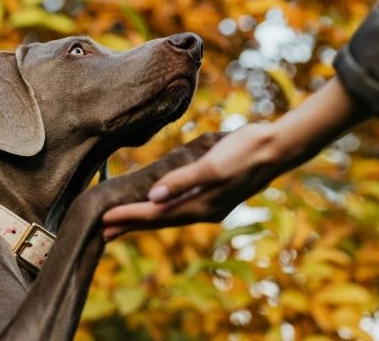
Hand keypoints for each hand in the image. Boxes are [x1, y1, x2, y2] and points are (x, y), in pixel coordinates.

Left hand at [102, 124, 291, 239]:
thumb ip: (183, 180)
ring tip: (119, 224)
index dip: (128, 216)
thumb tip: (153, 197)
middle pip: (159, 221)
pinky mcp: (214, 196)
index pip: (156, 214)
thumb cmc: (246, 151)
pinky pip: (178, 208)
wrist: (278, 147)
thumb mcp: (213, 164)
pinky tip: (153, 207)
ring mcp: (210, 205)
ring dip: (142, 220)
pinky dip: (161, 210)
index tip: (103, 219)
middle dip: (130, 225)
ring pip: (168, 216)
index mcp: (202, 205)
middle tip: (100, 232)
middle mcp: (204, 210)